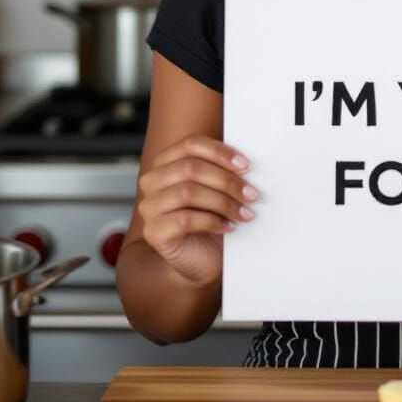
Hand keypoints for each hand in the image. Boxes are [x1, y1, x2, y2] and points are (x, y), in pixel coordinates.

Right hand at [137, 134, 257, 286]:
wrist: (201, 258)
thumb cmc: (212, 218)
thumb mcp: (218, 188)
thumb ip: (224, 169)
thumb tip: (246, 163)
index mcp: (167, 162)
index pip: (192, 144)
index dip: (220, 152)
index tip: (245, 166)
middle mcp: (152, 181)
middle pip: (191, 168)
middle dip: (227, 181)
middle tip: (251, 194)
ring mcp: (149, 207)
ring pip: (188, 193)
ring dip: (223, 202)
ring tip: (244, 213)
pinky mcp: (154, 232)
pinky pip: (185, 220)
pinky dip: (212, 222)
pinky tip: (228, 227)